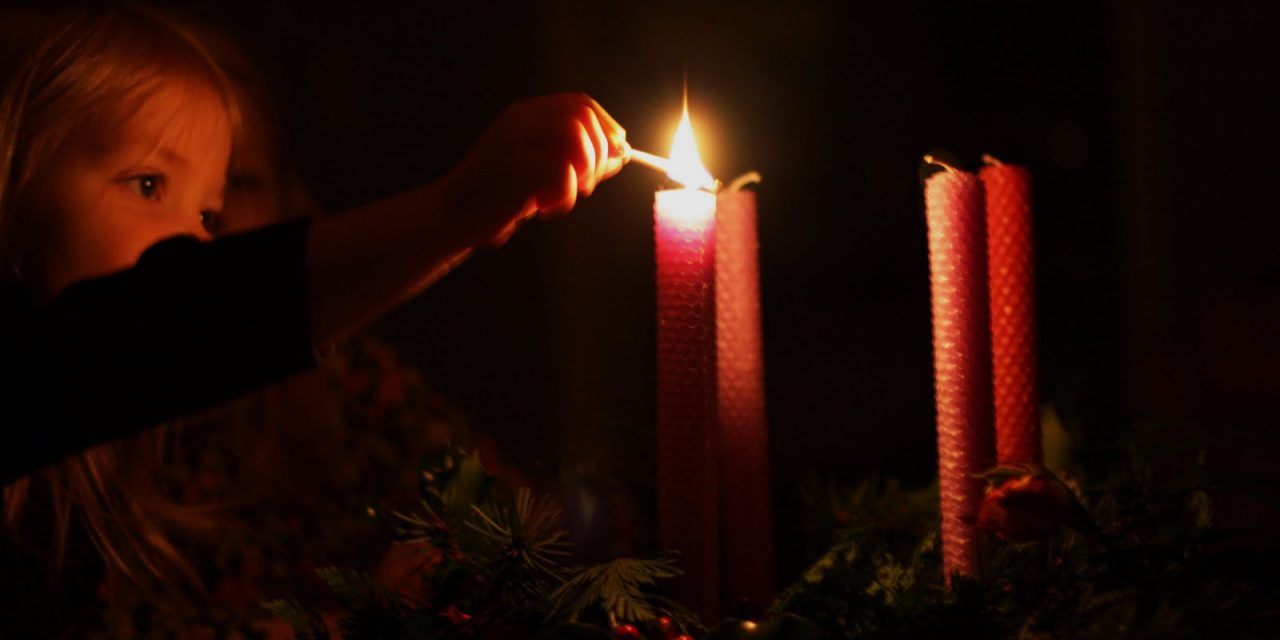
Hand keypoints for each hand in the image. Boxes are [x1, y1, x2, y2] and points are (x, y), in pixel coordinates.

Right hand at [442, 94, 627, 245]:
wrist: (453, 216)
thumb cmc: (499, 197)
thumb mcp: (544, 174)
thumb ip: (579, 162)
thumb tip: (622, 155)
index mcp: (526, 114)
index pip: (581, 104)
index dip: (607, 126)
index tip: (618, 151)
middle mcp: (521, 120)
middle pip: (584, 120)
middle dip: (598, 155)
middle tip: (585, 186)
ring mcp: (516, 139)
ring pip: (577, 141)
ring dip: (582, 176)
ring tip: (561, 199)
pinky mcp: (514, 165)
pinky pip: (563, 173)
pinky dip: (564, 197)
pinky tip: (544, 210)